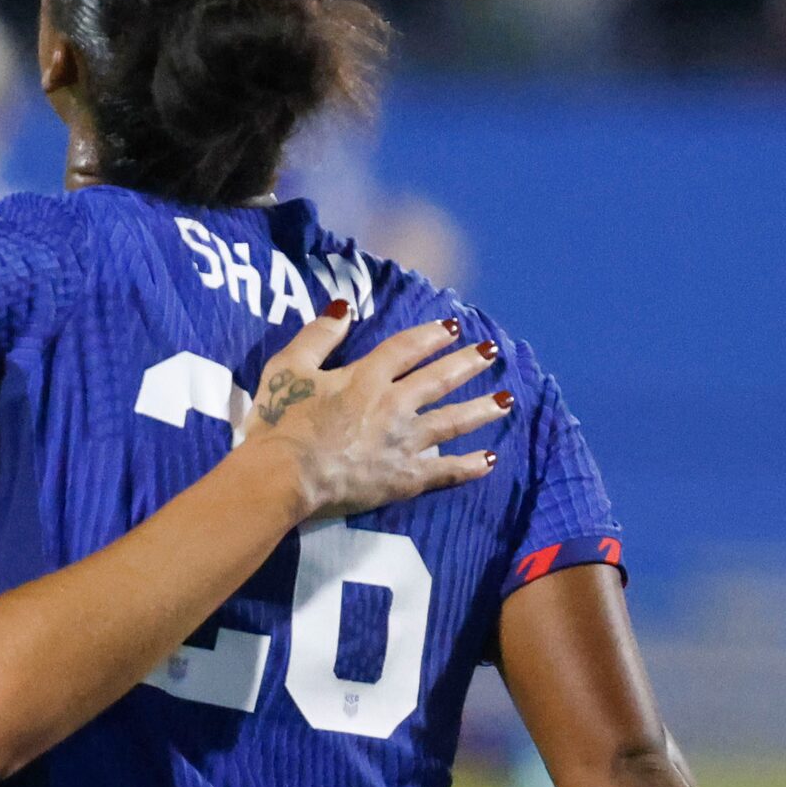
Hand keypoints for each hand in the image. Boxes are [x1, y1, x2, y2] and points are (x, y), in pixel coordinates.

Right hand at [246, 304, 507, 519]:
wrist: (283, 477)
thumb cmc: (279, 423)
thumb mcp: (288, 367)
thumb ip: (317, 336)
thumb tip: (344, 307)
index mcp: (366, 377)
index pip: (406, 348)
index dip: (430, 335)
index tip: (452, 327)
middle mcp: (393, 405)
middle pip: (438, 380)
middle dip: (467, 363)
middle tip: (492, 352)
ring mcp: (402, 443)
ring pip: (451, 421)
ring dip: (480, 409)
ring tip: (505, 400)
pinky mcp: (403, 478)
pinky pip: (444, 471)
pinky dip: (467, 466)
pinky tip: (488, 460)